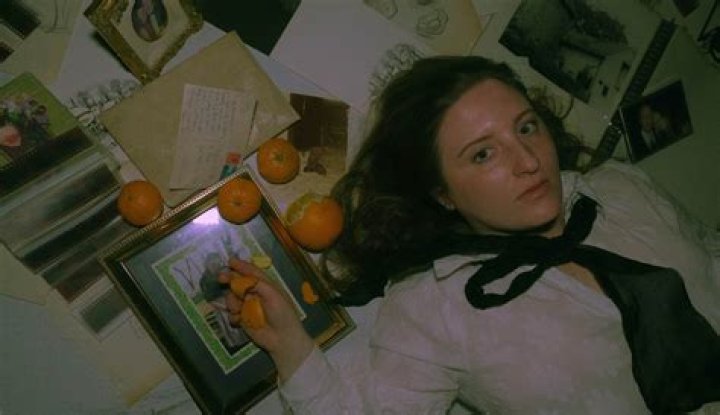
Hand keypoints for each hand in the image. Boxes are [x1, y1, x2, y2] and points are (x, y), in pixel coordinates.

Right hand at [219, 257, 314, 380]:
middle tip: (221, 278)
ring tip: (239, 309)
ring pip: (232, 298)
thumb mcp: (273, 295)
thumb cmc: (282, 314)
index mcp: (266, 286)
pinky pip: (231, 314)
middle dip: (229, 280)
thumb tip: (241, 278)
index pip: (252, 272)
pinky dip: (233, 316)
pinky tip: (239, 320)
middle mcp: (255, 294)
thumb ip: (257, 284)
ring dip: (232, 301)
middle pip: (238, 283)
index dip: (241, 266)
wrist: (282, 339)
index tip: (230, 261)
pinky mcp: (243, 319)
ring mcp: (248, 307)